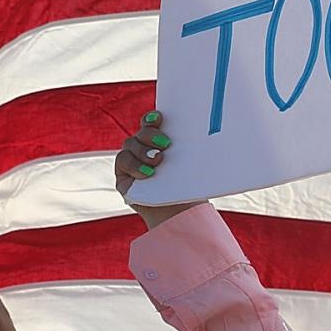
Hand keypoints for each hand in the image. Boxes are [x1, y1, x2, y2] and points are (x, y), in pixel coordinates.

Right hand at [114, 110, 195, 232]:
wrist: (180, 213)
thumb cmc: (188, 186)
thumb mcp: (191, 164)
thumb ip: (190, 148)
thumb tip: (207, 132)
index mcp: (159, 141)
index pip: (151, 122)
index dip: (152, 118)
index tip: (160, 118)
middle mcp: (143, 147)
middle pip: (141, 132)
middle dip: (151, 135)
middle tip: (166, 144)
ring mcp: (131, 160)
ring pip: (131, 144)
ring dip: (144, 151)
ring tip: (158, 161)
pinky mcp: (124, 175)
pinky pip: (123, 161)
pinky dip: (135, 165)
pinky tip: (147, 174)